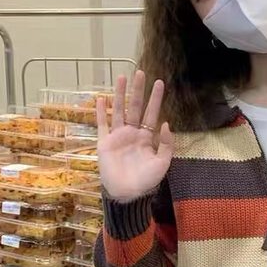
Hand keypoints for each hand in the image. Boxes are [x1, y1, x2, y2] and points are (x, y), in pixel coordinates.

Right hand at [97, 70, 173, 201]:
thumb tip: (165, 123)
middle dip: (137, 90)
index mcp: (147, 137)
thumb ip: (166, 144)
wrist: (127, 194)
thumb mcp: (162, 163)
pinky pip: (102, 125)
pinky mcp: (104, 143)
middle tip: (140, 72)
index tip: (159, 82)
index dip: (155, 98)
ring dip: (119, 95)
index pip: (152, 113)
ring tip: (121, 77)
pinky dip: (101, 112)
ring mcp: (117, 136)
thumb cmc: (146, 181)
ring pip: (119, 111)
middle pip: (135, 107)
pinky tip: (101, 99)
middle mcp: (132, 133)